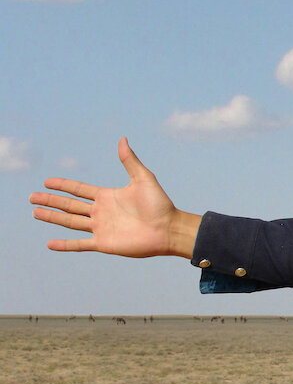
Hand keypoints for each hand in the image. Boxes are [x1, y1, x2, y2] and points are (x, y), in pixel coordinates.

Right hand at [30, 137, 200, 258]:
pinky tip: (50, 244)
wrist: (168, 229)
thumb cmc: (160, 204)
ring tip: (35, 212)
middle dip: (51, 200)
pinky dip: (65, 245)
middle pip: (70, 205)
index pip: (79, 189)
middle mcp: (101, 212)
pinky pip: (80, 244)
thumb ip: (130, 161)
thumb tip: (122, 139)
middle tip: (31, 196)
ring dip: (52, 218)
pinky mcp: (104, 243)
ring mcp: (101, 228)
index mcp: (108, 196)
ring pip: (70, 222)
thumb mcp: (143, 179)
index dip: (63, 185)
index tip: (47, 181)